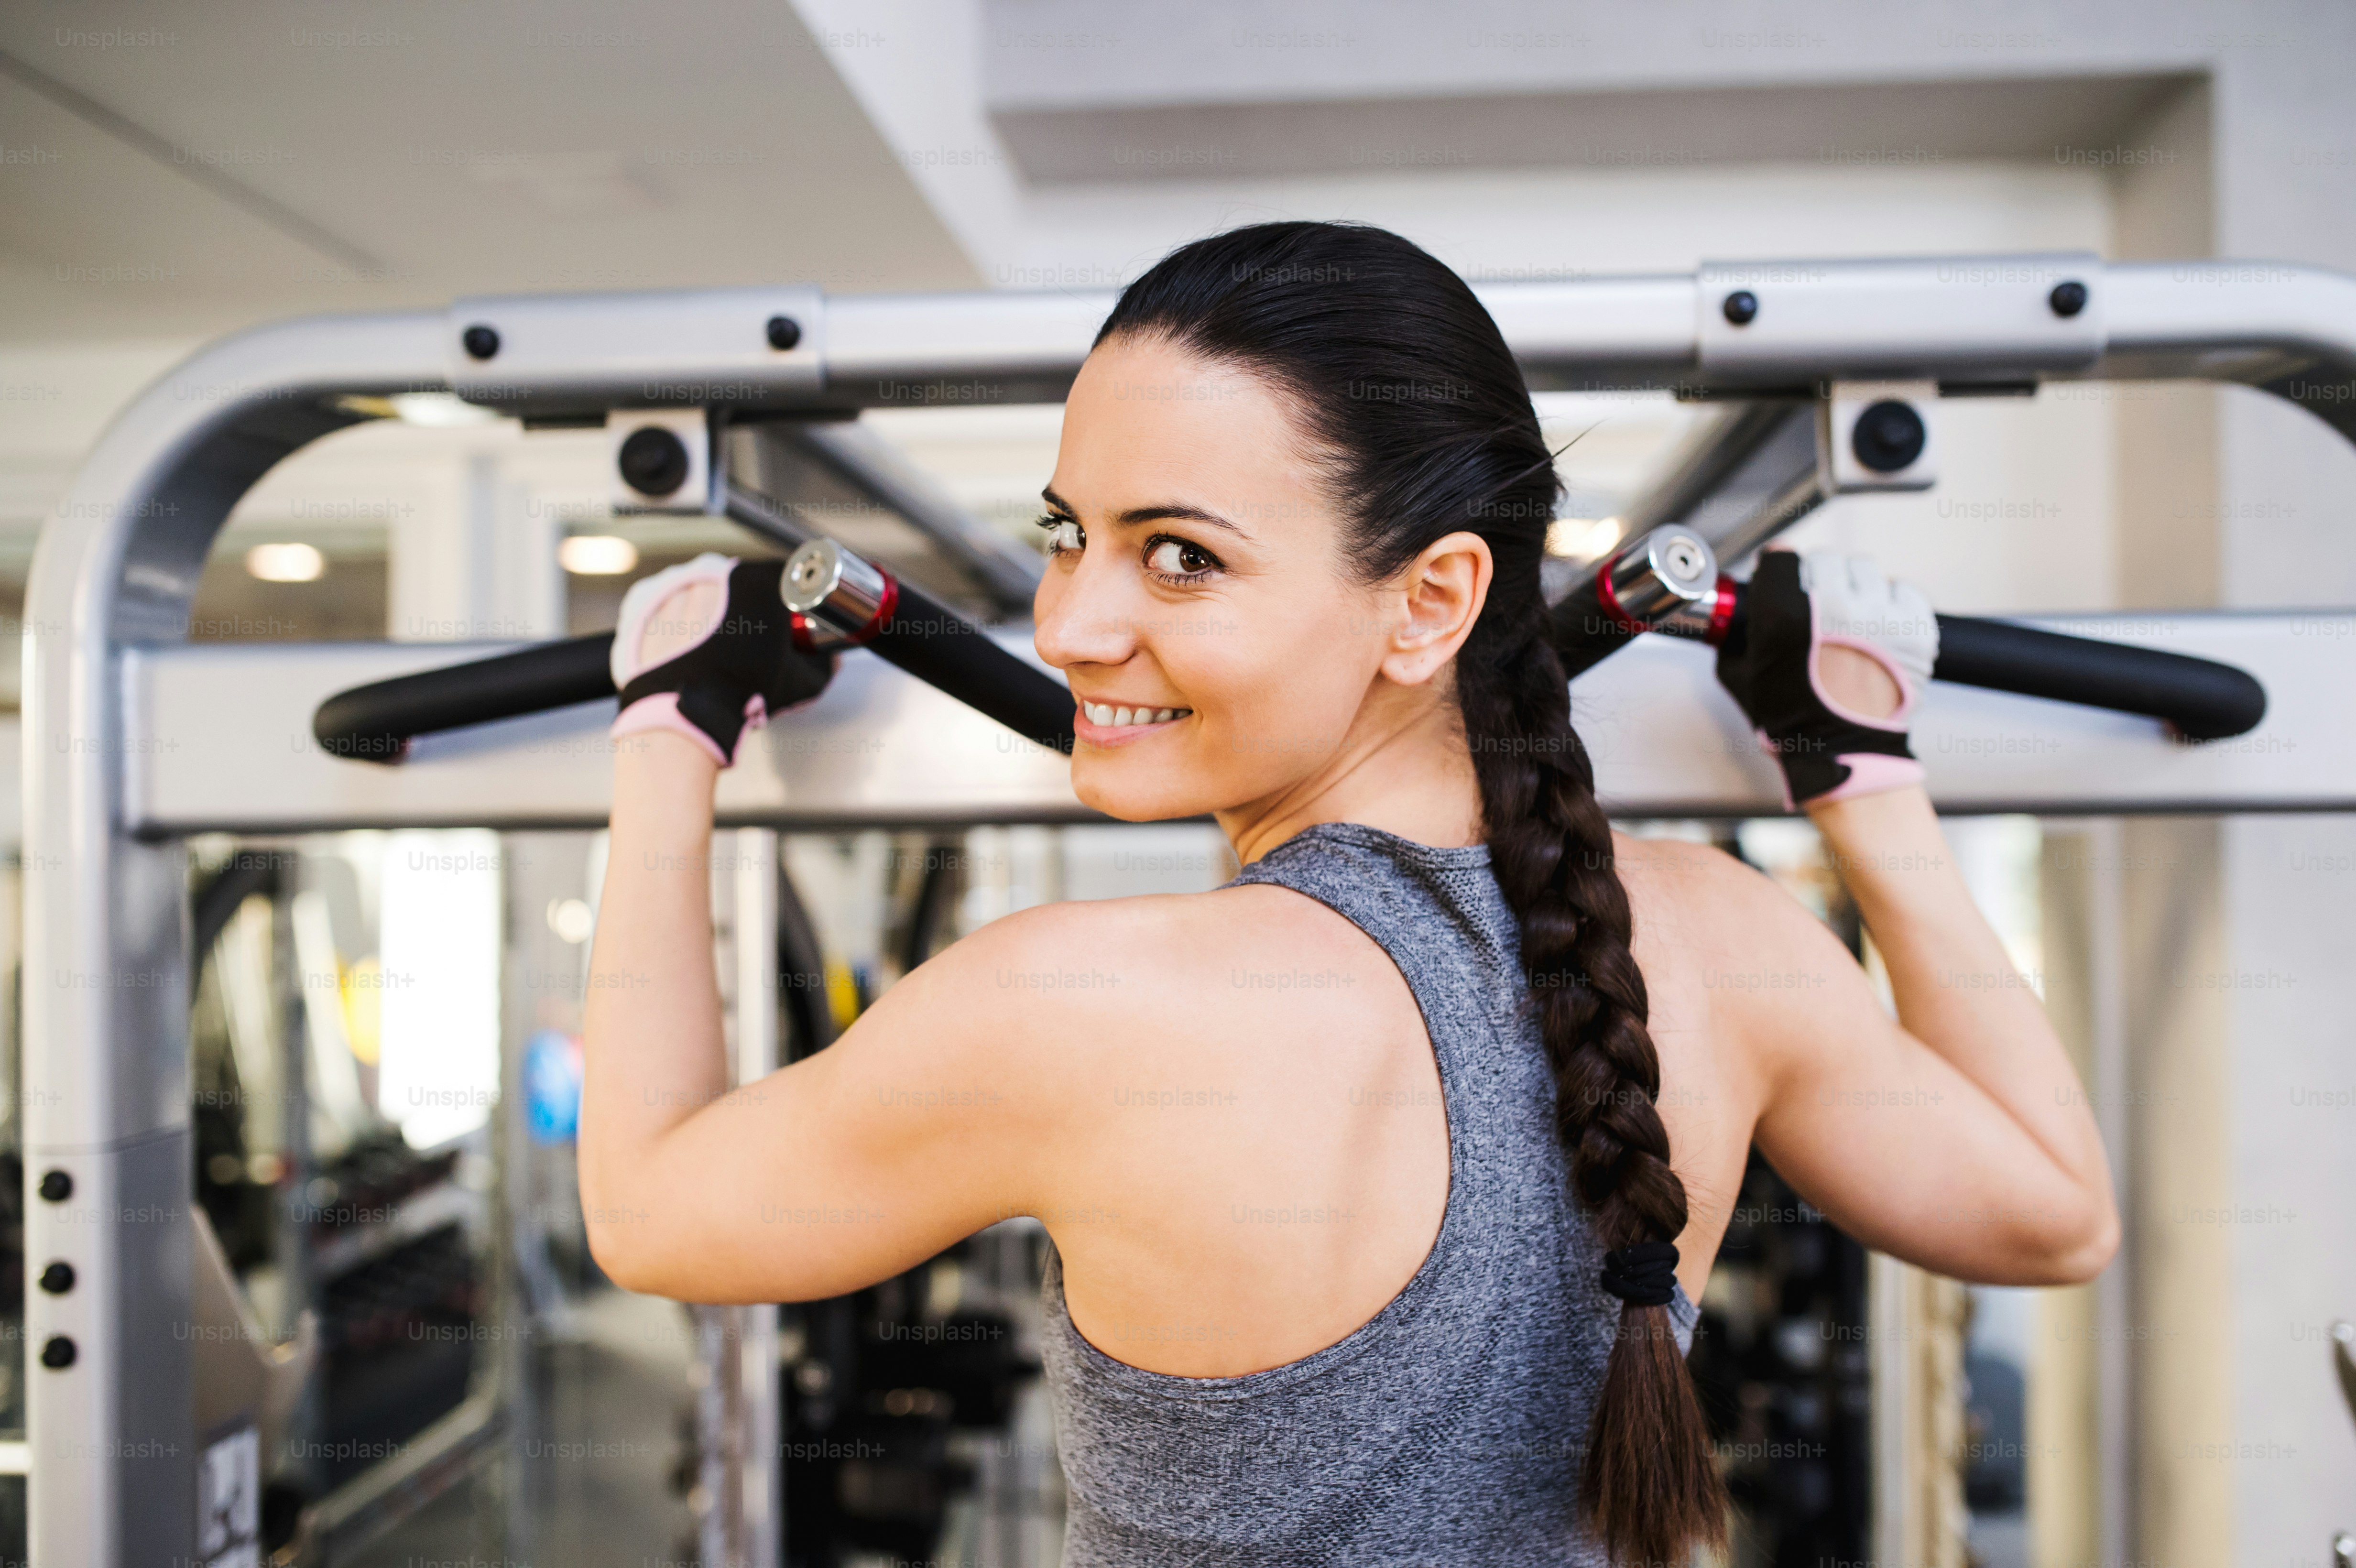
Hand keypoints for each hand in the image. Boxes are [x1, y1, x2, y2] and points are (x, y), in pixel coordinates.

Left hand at [609, 552, 834, 766]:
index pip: (785, 577)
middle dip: (747, 608)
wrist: (684, 712)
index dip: (790, 601)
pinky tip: (686, 644)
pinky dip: (675, 619)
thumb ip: (823, 667)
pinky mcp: (645, 601)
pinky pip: (666, 602)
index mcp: (757, 581)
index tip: (788, 619)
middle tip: (750, 641)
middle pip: (741, 584)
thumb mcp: (798, 683)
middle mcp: (715, 572)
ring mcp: (676, 583)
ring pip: (703, 591)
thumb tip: (830, 660)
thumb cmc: (740, 693)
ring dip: (710, 611)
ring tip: (715, 649)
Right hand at [1713, 549, 1938, 808]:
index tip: (1778, 576)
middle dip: (1815, 579)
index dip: (1776, 568)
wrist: (1845, 754)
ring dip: (1854, 587)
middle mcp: (1835, 607)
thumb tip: (1739, 614)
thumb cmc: (1794, 722)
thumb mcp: (1744, 677)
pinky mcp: (1915, 627)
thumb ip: (1736, 638)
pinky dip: (1890, 602)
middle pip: (1824, 559)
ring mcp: (1880, 616)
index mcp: (1785, 616)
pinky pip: (1902, 589)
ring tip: (1848, 617)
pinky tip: (1877, 625)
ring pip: (1865, 570)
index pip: (1780, 556)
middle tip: (1813, 605)